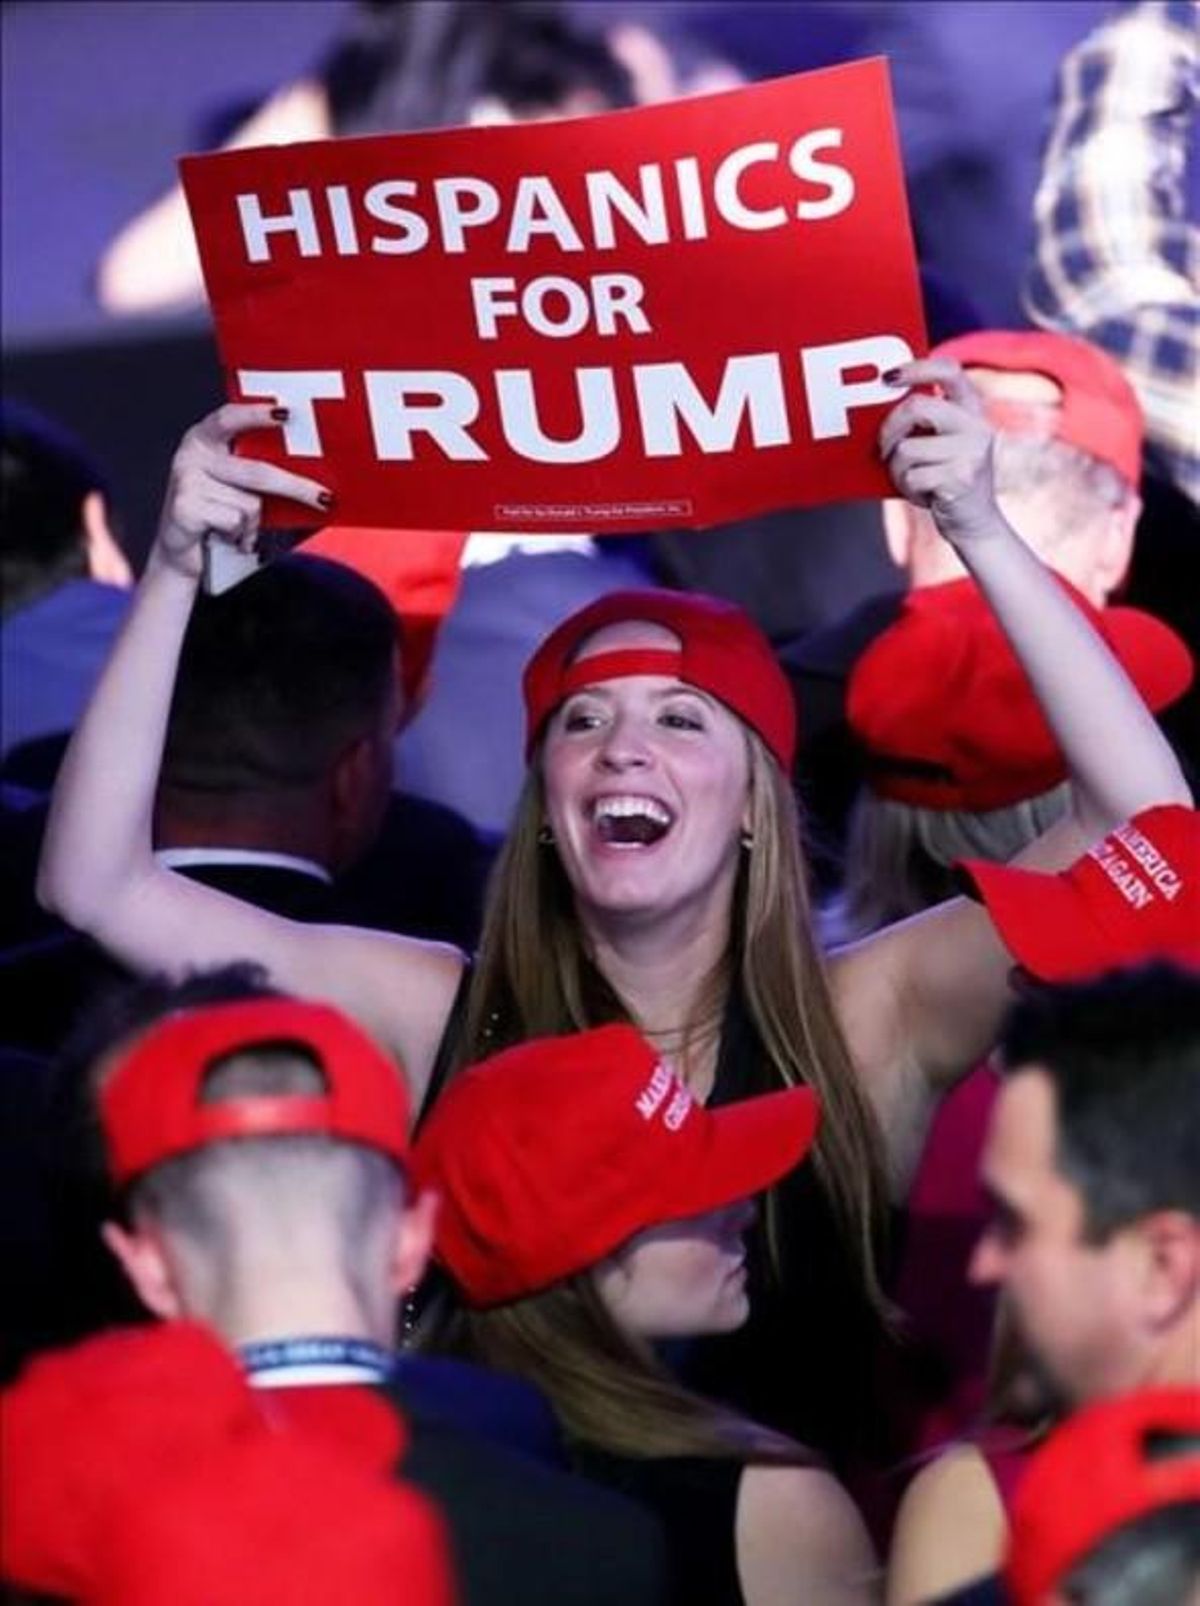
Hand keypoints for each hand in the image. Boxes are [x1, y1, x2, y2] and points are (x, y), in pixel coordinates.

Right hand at [151, 403, 331, 579]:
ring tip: (241, 528)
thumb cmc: (221, 515)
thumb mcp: (244, 488)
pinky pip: (234, 522)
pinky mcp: (184, 508)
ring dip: (254, 523)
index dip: (257, 414)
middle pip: (257, 471)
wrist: (186, 554)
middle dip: (296, 488)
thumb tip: (321, 471)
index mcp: (206, 439)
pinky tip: (228, 536)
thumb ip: (268, 470)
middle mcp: (193, 454)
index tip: (286, 413)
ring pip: (249, 503)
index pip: (231, 418)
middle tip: (324, 498)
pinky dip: (240, 536)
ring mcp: (186, 480)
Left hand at [878, 358, 1000, 547]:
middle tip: (883, 448)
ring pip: (907, 449)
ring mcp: (972, 452)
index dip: (916, 368)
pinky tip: (923, 494)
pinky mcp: (961, 479)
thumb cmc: (945, 478)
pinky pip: (911, 477)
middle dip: (889, 429)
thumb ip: (923, 421)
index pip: (949, 370)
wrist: (974, 522)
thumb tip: (876, 405)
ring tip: (911, 479)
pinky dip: (907, 489)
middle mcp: (976, 425)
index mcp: (971, 409)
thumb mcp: (941, 442)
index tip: (887, 378)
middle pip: (916, 408)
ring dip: (897, 469)